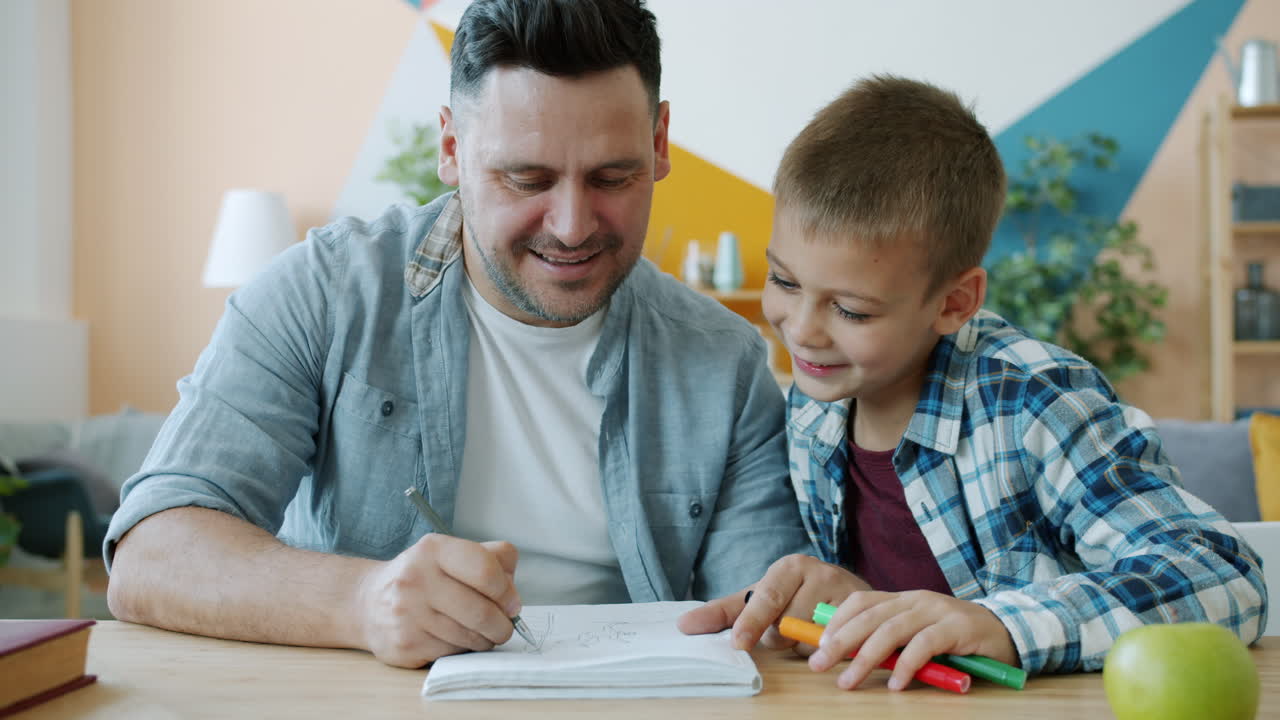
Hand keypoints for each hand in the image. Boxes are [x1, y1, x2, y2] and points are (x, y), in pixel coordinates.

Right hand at [354, 534, 521, 666]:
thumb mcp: (452, 555)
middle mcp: (416, 578)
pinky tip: (457, 639)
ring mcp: (408, 613)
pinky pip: (453, 652)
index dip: (506, 590)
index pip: (484, 569)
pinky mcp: (405, 644)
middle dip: (503, 624)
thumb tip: (513, 595)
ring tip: (482, 632)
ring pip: (470, 636)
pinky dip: (464, 649)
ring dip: (486, 639)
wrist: (368, 603)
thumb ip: (491, 560)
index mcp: (434, 550)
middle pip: (482, 610)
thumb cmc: (424, 578)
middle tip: (504, 626)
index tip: (512, 603)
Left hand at [677, 554, 869, 650]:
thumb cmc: (797, 597)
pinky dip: (829, 648)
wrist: (849, 594)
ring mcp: (845, 588)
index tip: (738, 643)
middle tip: (787, 625)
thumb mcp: (761, 598)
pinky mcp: (865, 610)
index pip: (765, 597)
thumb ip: (724, 612)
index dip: (751, 623)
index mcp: (788, 566)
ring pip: (811, 639)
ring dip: (804, 646)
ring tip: (811, 629)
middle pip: (787, 624)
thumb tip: (683, 626)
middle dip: (780, 637)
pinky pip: (837, 644)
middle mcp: (817, 571)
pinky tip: (830, 635)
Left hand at [809, 590, 1019, 689]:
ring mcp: (937, 611)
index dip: (836, 621)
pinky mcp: (958, 627)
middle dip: (840, 641)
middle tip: (819, 664)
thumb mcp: (918, 637)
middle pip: (869, 616)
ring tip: (849, 681)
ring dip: (866, 657)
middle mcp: (917, 599)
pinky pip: (925, 644)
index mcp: (903, 599)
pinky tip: (896, 684)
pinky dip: (907, 665)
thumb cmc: (957, 641)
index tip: (817, 645)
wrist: (1007, 632)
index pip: (861, 602)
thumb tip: (851, 659)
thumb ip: (892, 643)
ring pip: (891, 630)